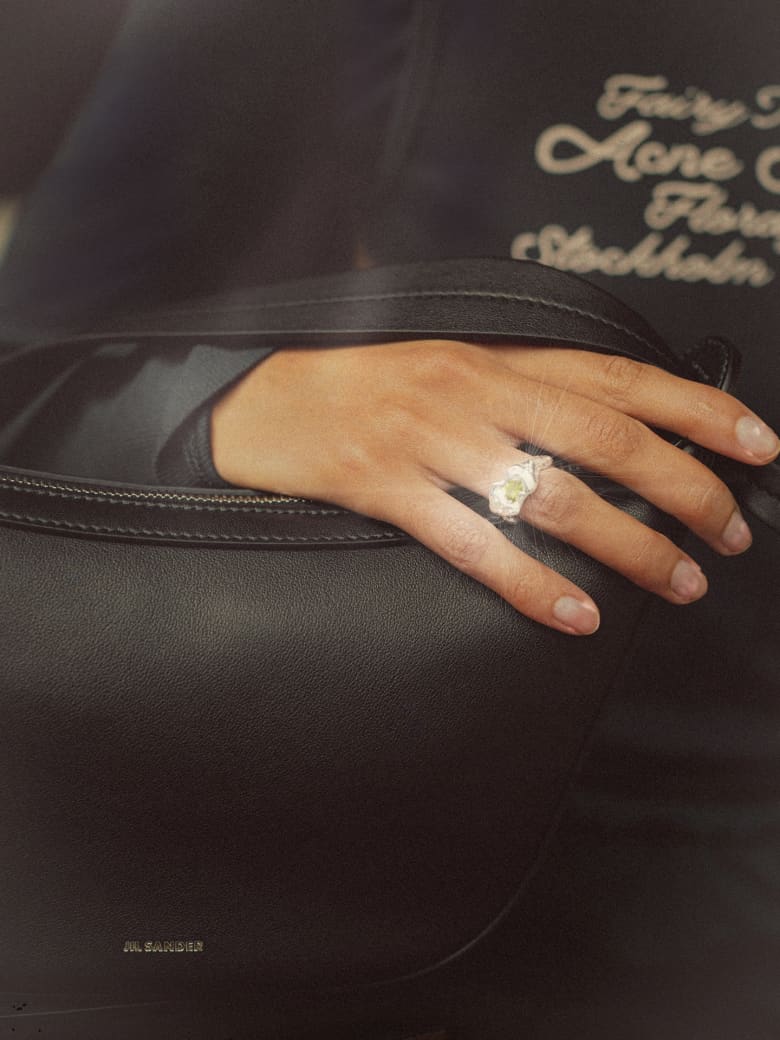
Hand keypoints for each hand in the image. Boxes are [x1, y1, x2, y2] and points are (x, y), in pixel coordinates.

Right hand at [211, 340, 779, 634]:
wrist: (255, 398)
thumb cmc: (354, 380)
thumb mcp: (438, 354)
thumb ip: (513, 375)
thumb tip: (597, 403)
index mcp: (492, 353)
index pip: (619, 376)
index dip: (696, 409)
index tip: (756, 445)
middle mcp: (471, 390)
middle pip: (607, 439)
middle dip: (685, 488)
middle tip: (729, 533)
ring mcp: (429, 441)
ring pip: (554, 496)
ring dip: (629, 546)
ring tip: (679, 583)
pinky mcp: (386, 490)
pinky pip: (474, 544)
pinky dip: (532, 585)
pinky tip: (576, 616)